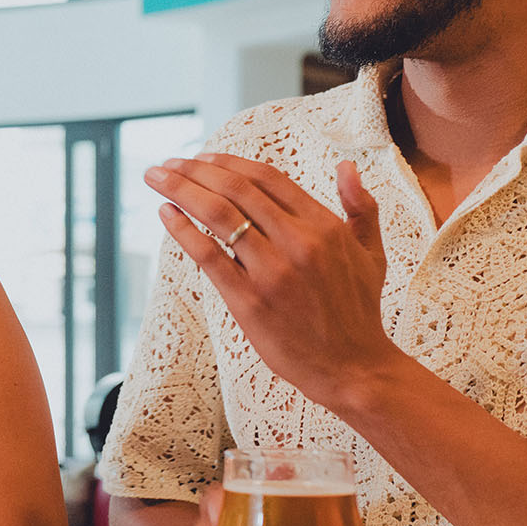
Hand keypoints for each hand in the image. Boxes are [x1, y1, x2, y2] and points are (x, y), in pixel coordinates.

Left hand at [144, 154, 399, 409]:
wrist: (353, 367)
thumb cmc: (358, 310)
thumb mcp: (370, 253)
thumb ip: (360, 207)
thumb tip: (346, 167)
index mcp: (324, 226)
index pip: (267, 179)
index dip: (228, 163)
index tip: (201, 158)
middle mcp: (299, 243)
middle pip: (237, 191)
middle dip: (195, 170)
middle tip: (167, 163)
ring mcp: (272, 272)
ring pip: (219, 216)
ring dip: (181, 190)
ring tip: (156, 178)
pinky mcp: (249, 301)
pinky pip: (209, 257)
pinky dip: (183, 231)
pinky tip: (165, 214)